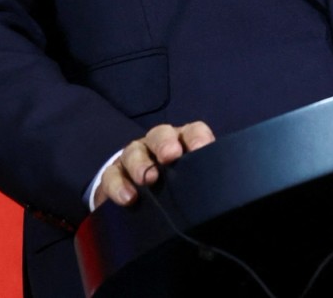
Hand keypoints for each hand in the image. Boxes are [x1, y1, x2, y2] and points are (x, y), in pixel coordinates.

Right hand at [93, 120, 214, 207]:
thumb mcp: (191, 182)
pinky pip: (112, 175)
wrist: (139, 198)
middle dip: (165, 144)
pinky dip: (118, 185)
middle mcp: (158, 144)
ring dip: (141, 164)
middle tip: (170, 157)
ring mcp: (134, 156)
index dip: (197, 137)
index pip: (193, 131)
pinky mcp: (113, 173)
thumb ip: (203, 184)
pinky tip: (128, 198)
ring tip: (149, 180)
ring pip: (134, 151)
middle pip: (161, 134)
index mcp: (183, 142)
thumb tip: (220, 200)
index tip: (200, 148)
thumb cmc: (175, 185)